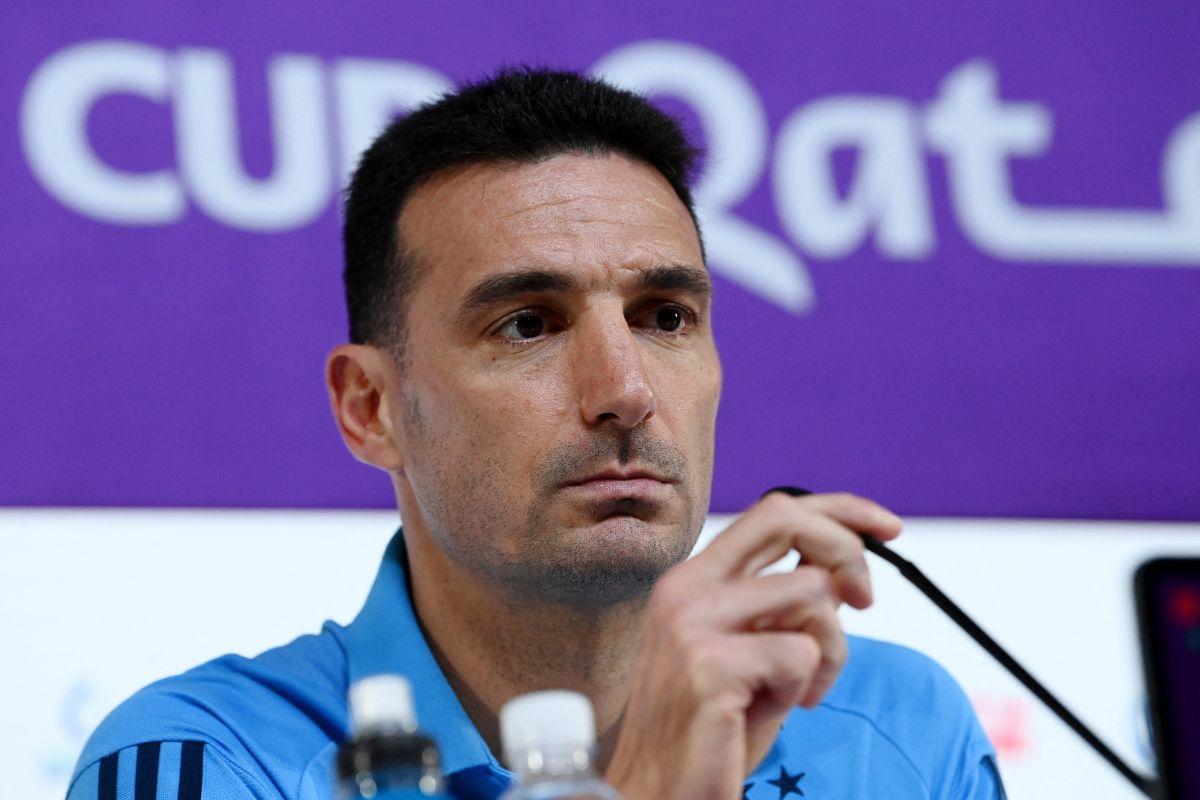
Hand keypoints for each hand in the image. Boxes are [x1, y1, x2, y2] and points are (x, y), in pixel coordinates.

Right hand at [604, 491, 902, 799]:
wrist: (656, 794)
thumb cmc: (711, 731)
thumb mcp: (749, 652)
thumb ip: (781, 606)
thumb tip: (840, 570)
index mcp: (693, 579)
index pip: (773, 511)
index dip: (838, 510)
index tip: (886, 527)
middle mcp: (686, 588)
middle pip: (787, 519)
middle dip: (846, 550)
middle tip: (867, 601)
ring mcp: (692, 623)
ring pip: (810, 594)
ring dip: (828, 651)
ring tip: (799, 693)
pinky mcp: (709, 665)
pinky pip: (802, 653)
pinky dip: (804, 688)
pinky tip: (766, 714)